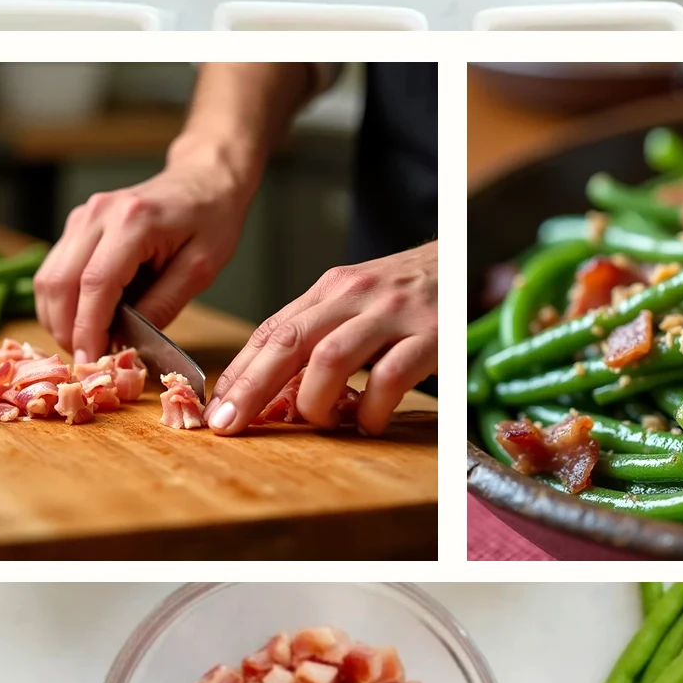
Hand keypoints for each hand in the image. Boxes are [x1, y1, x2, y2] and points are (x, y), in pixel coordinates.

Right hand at [34, 144, 253, 363]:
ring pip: (48, 277)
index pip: (95, 284)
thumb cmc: (212, 219)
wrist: (205, 178)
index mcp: (134, 222)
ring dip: (58, 317)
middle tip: (89, 359)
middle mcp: (99, 214)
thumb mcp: (202, 268)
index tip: (92, 361)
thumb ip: (164, 303)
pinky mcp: (78, 222)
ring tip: (86, 342)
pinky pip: (55, 268)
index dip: (88, 329)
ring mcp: (84, 215)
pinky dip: (61, 300)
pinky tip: (83, 318)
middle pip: (59, 282)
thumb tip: (127, 340)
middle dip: (67, 329)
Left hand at [205, 242, 437, 436]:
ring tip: (319, 423)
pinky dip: (373, 410)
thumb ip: (319, 335)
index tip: (215, 407)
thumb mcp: (356, 300)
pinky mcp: (431, 334)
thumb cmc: (405, 291)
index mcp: (331, 287)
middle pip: (289, 342)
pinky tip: (371, 423)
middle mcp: (355, 295)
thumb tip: (273, 392)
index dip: (238, 371)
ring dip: (314, 402)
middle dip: (252, 387)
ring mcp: (392, 313)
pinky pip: (390, 378)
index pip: (271, 329)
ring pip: (331, 359)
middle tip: (229, 425)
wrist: (466, 258)